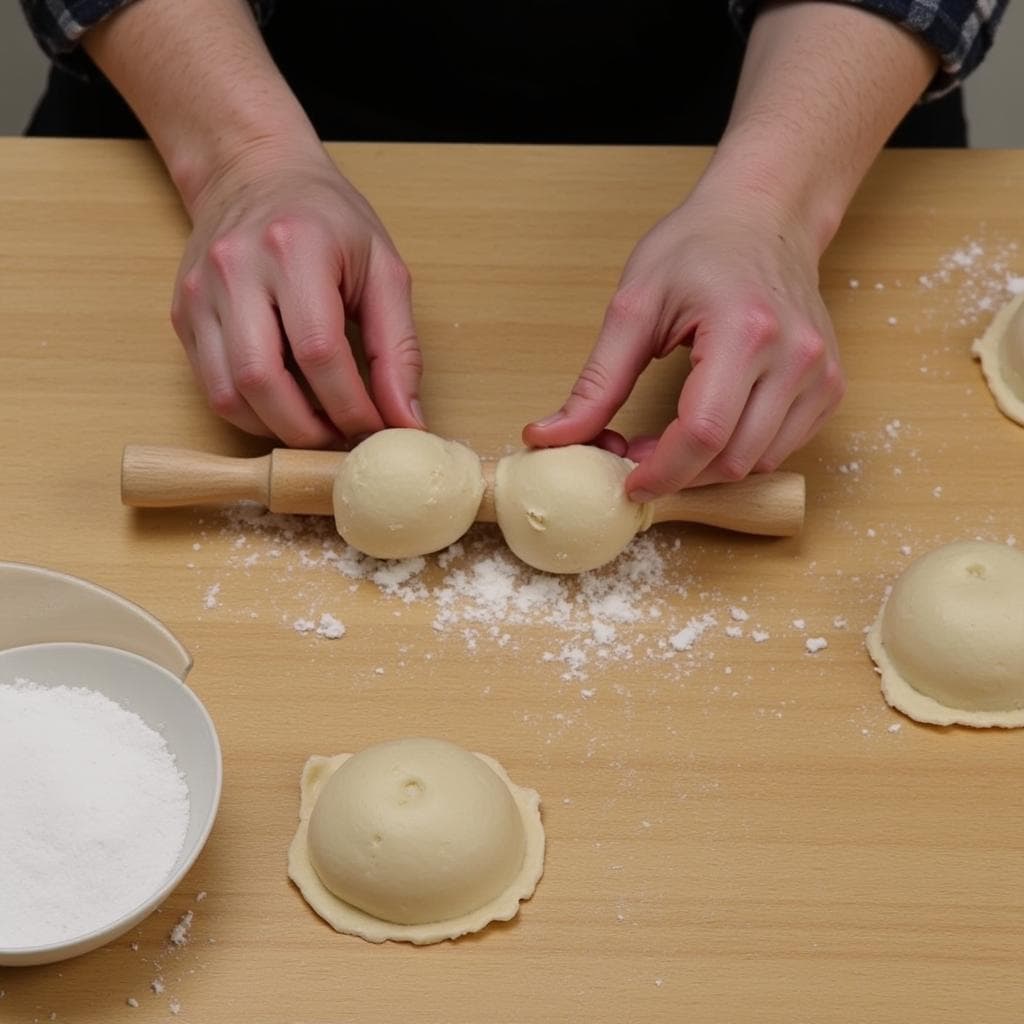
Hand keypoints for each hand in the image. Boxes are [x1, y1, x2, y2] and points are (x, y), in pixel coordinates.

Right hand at [171, 143, 423, 446]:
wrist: (252, 173)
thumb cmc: (328, 220)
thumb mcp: (384, 268)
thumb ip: (399, 348)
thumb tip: (406, 421)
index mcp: (295, 250)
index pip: (320, 353)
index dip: (352, 407)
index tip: (378, 430)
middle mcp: (237, 270)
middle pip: (264, 381)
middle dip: (310, 430)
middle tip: (344, 439)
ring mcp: (200, 294)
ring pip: (229, 394)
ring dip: (278, 429)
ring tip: (318, 426)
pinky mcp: (182, 316)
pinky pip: (211, 387)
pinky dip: (252, 413)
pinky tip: (285, 406)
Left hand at [523, 181, 844, 498]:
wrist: (763, 216)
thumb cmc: (698, 247)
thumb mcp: (634, 306)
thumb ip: (597, 381)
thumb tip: (550, 437)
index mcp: (743, 330)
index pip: (702, 433)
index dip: (660, 471)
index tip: (627, 482)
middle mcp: (794, 356)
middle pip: (733, 458)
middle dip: (679, 474)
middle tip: (638, 455)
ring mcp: (820, 373)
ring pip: (761, 462)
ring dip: (709, 469)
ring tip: (671, 441)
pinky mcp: (829, 385)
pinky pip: (784, 447)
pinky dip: (742, 453)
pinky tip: (711, 428)